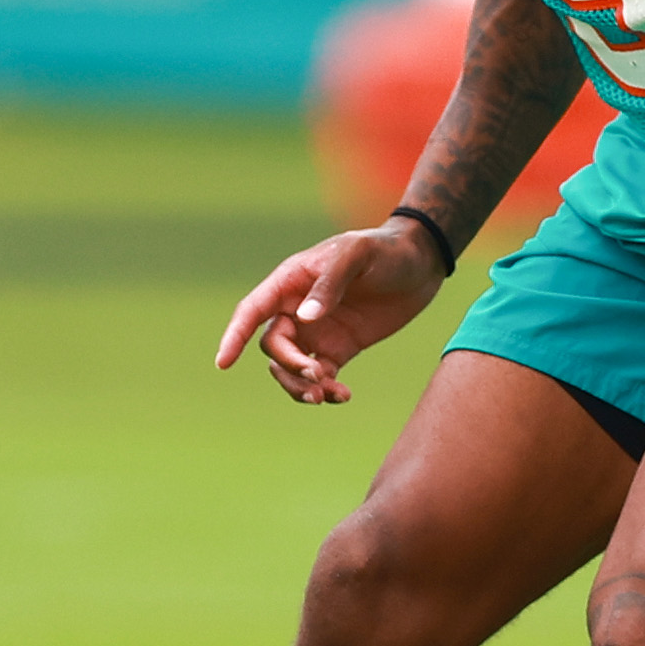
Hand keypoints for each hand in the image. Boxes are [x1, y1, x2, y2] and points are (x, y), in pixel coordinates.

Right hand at [217, 218, 449, 404]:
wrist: (421, 263)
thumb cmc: (384, 249)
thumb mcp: (358, 256)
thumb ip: (330, 284)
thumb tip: (304, 318)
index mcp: (291, 281)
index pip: (252, 311)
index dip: (233, 336)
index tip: (223, 363)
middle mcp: (297, 308)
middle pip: (273, 347)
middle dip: (289, 366)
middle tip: (317, 376)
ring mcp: (317, 331)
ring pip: (291, 368)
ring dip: (300, 386)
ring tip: (326, 395)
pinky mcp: (339, 349)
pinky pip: (320, 378)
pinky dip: (325, 391)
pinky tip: (343, 396)